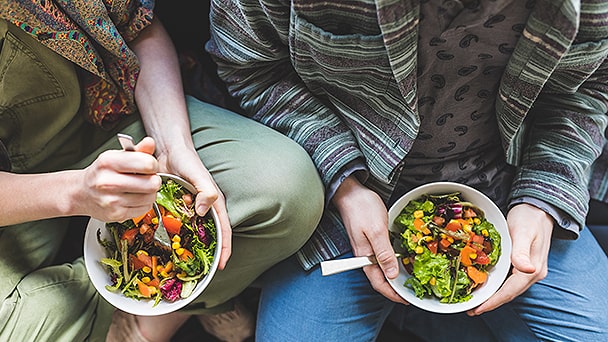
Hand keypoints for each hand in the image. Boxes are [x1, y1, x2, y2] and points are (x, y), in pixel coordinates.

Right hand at [77, 137, 160, 221]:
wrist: (81, 193)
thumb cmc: (102, 172)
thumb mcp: (117, 156)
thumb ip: (137, 150)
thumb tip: (150, 142)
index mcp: (108, 162)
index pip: (147, 164)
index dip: (153, 164)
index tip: (148, 165)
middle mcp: (107, 182)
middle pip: (152, 183)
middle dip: (153, 180)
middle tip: (146, 178)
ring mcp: (112, 200)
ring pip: (151, 197)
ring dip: (150, 193)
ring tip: (139, 188)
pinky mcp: (117, 214)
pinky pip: (145, 208)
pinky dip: (144, 203)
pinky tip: (134, 198)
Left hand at [155, 143, 231, 269]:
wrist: (168, 149)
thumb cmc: (187, 160)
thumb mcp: (198, 175)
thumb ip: (206, 190)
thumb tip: (204, 211)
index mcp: (214, 203)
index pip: (224, 230)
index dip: (225, 249)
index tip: (222, 266)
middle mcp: (204, 209)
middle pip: (210, 236)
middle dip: (209, 254)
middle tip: (201, 272)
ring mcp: (190, 210)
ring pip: (193, 233)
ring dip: (190, 247)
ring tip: (183, 265)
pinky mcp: (176, 208)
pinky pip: (177, 226)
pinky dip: (175, 237)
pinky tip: (166, 247)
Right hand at [332, 176, 407, 303]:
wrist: (350, 192)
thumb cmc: (362, 208)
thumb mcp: (376, 231)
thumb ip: (384, 253)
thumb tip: (392, 275)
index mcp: (364, 257)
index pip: (378, 283)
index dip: (392, 294)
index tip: (406, 300)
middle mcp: (364, 255)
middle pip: (380, 279)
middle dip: (394, 288)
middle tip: (411, 292)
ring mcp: (366, 248)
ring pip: (381, 268)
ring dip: (394, 275)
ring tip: (409, 278)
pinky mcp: (370, 240)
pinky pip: (381, 257)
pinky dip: (392, 262)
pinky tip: (400, 259)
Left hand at [468, 203, 552, 315]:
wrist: (538, 208)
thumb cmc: (529, 218)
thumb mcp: (523, 232)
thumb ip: (521, 251)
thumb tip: (527, 269)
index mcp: (532, 269)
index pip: (510, 291)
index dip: (492, 302)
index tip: (476, 309)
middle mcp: (532, 273)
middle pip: (508, 293)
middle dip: (489, 302)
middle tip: (469, 308)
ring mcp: (528, 269)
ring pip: (508, 288)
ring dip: (492, 295)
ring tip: (474, 300)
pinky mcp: (522, 264)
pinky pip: (507, 280)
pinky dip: (495, 284)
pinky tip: (484, 284)